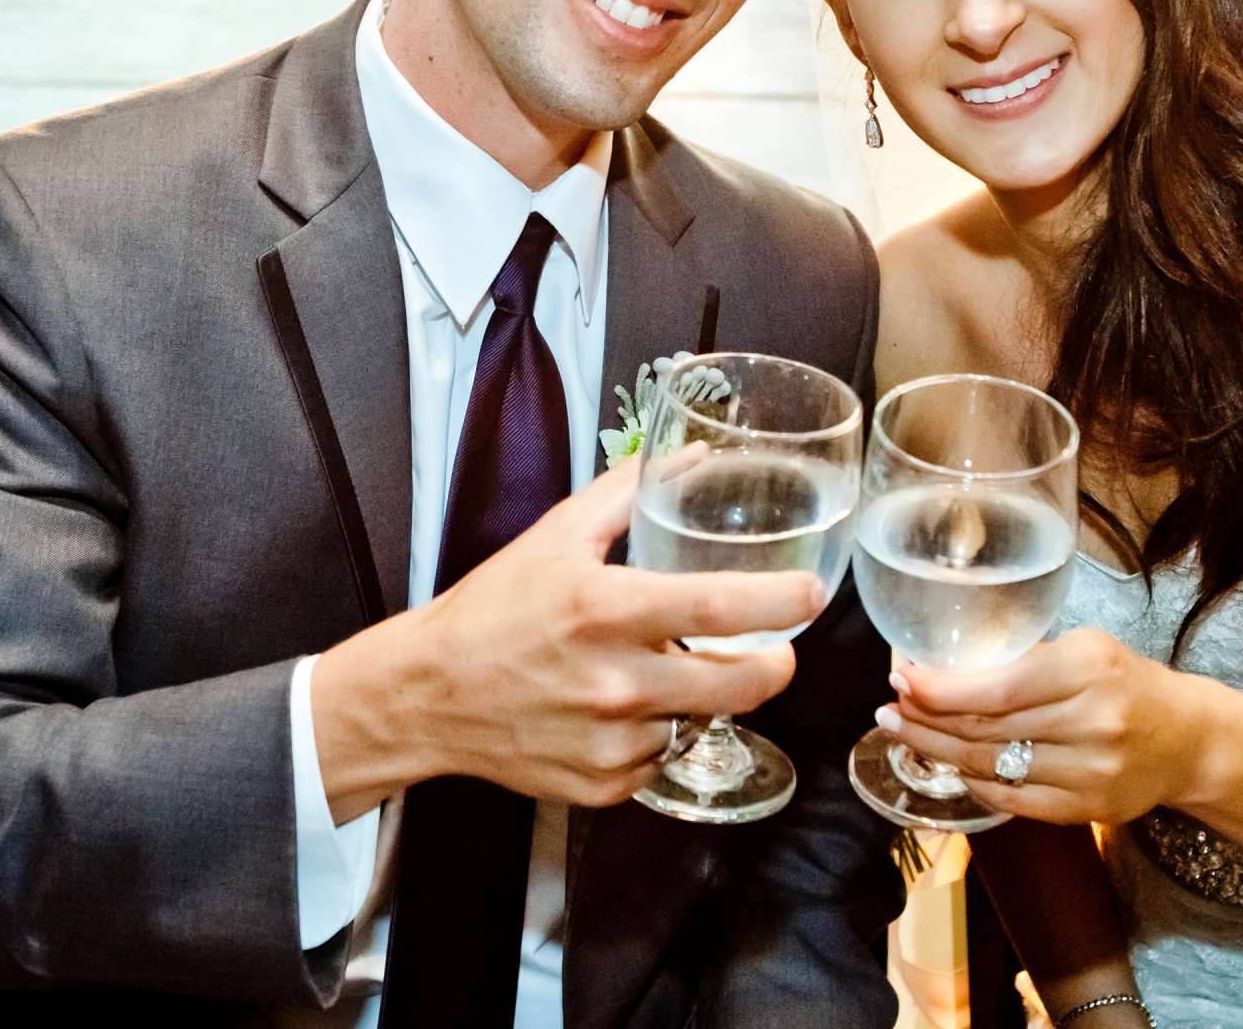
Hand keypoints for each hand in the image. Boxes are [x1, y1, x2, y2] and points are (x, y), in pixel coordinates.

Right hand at [314, 455, 826, 814]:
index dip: (781, 600)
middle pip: (740, 684)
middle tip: (775, 649)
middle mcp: (616, 681)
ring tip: (654, 671)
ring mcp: (612, 741)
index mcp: (606, 609)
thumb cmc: (494, 608)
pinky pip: (660, 759)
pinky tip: (616, 711)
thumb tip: (692, 457)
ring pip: (699, 719)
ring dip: (695, 697)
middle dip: (774, 665)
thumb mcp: (556, 536)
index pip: (721, 606)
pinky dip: (654, 734)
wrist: (428, 694)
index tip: (814, 592)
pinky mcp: (603, 785)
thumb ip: (628, 493)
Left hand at [881, 627, 1214, 826]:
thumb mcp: (1083, 650)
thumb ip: (1022, 661)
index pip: (995, 688)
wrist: (1187, 740)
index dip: (939, 690)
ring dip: (937, 751)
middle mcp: (1091, 721)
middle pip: (985, 728)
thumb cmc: (1125, 683)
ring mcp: (1090, 772)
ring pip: (990, 765)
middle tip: (891, 709)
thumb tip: (941, 668)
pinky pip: (1011, 799)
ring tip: (905, 734)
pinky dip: (973, 781)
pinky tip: (950, 765)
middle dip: (926, 719)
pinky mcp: (1086, 809)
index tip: (902, 680)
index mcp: (1088, 668)